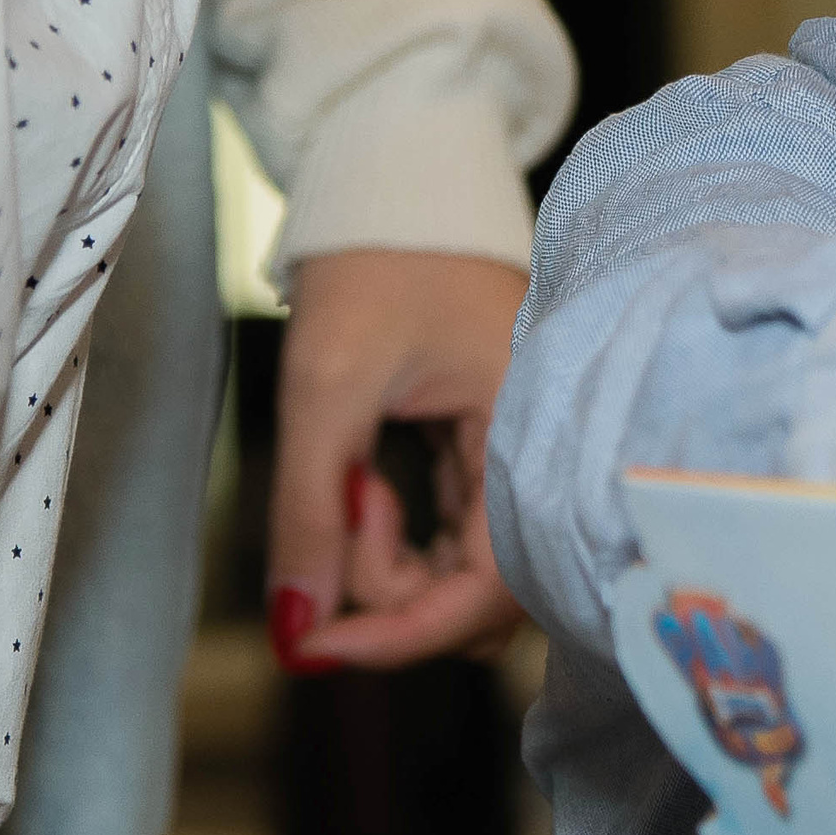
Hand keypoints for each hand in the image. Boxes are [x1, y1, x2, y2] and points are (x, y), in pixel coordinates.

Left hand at [267, 248, 527, 670]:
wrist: (394, 186)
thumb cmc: (375, 264)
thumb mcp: (326, 381)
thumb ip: (311, 507)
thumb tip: (297, 629)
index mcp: (530, 437)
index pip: (489, 590)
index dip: (401, 636)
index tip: (313, 647)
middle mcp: (538, 464)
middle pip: (477, 600)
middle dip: (389, 587)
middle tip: (336, 506)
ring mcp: (513, 467)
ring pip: (456, 579)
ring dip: (388, 563)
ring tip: (354, 481)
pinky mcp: (483, 465)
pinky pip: (448, 544)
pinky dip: (395, 538)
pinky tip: (368, 485)